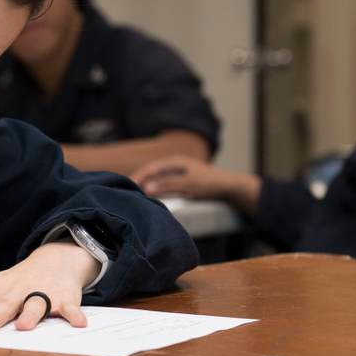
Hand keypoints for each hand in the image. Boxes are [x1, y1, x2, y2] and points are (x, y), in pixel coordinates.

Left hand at [0, 242, 98, 330]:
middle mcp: (18, 291)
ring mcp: (42, 293)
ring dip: (31, 314)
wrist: (56, 260)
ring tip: (24, 327)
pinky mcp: (65, 298)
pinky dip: (75, 314)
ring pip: (36, 304)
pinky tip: (78, 323)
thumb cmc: (16, 281)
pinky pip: (71, 307)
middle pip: (5, 302)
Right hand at [131, 156, 260, 214]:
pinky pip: (162, 181)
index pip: (150, 168)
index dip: (138, 177)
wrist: (229, 186)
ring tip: (135, 193)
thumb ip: (167, 185)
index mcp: (174, 161)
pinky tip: (150, 193)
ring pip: (156, 176)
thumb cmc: (210, 183)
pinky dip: (154, 187)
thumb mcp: (188, 185)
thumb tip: (147, 188)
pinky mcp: (180, 179)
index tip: (127, 186)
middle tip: (126, 190)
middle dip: (139, 180)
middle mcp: (174, 164)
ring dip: (146, 184)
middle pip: (151, 171)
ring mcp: (177, 171)